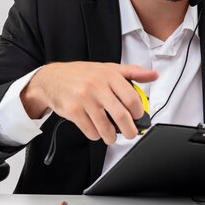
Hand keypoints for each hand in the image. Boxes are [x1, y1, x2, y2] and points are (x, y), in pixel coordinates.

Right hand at [20, 62, 157, 144]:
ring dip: (111, 137)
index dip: (138, 112)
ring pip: (105, 127)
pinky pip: (90, 131)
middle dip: (130, 131)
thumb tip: (153, 75)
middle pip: (121, 116)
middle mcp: (97, 85)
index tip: (137, 117)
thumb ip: (132, 72)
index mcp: (109, 74)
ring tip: (111, 136)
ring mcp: (84, 99)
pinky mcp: (72, 111)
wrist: (51, 78)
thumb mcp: (108, 68)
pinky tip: (95, 129)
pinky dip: (95, 135)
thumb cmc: (82, 74)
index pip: (131, 98)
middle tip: (131, 134)